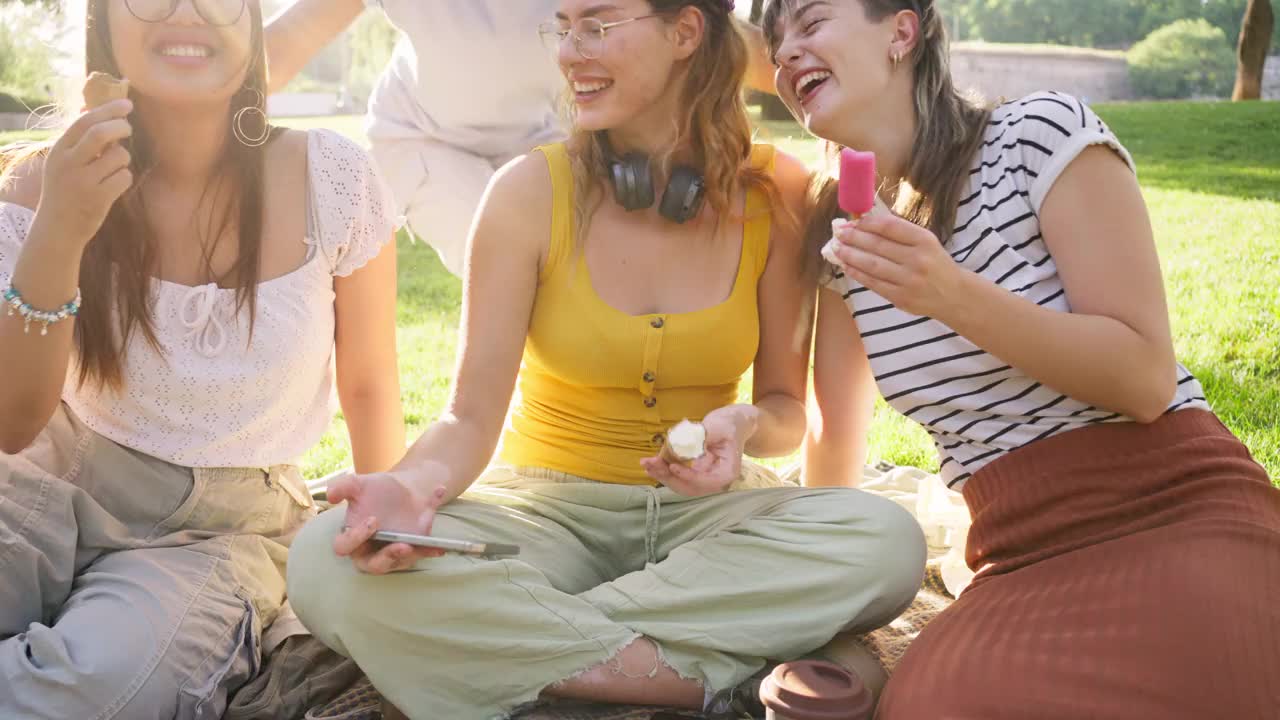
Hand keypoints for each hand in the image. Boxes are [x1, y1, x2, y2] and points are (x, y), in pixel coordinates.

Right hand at [37, 100, 133, 246]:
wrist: (58, 228)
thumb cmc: (65, 190)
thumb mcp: (61, 162)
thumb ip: (76, 140)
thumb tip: (92, 110)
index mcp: (59, 151)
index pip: (84, 122)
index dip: (107, 110)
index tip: (126, 104)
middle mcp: (68, 164)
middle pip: (100, 133)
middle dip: (120, 126)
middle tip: (128, 128)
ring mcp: (83, 182)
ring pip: (118, 156)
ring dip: (124, 158)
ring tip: (114, 168)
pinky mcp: (98, 198)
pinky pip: (124, 177)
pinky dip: (125, 178)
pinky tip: (115, 185)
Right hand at [327, 465, 449, 574]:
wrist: (405, 488)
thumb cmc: (377, 489)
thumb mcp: (359, 483)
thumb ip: (343, 486)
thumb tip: (329, 495)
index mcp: (353, 536)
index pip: (345, 547)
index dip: (356, 537)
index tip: (373, 520)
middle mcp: (371, 549)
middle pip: (373, 565)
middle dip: (386, 558)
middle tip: (401, 546)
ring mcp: (393, 552)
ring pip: (398, 563)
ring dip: (407, 557)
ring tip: (415, 546)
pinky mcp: (412, 550)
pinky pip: (420, 555)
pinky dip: (429, 551)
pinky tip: (439, 548)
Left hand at [641, 404, 758, 496]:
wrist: (731, 424)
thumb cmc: (728, 424)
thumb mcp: (718, 426)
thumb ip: (702, 436)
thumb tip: (685, 442)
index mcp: (727, 471)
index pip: (708, 482)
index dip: (689, 477)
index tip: (672, 466)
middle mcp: (715, 480)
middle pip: (691, 487)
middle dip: (669, 477)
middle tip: (651, 464)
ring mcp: (704, 478)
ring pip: (681, 484)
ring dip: (662, 476)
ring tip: (646, 463)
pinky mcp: (694, 473)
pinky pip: (678, 477)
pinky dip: (664, 471)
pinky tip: (651, 464)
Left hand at [826, 213, 965, 318]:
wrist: (954, 295)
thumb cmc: (935, 263)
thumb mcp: (926, 242)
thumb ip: (900, 232)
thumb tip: (865, 221)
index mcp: (924, 240)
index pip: (890, 227)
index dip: (867, 223)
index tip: (853, 221)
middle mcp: (917, 259)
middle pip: (878, 245)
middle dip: (854, 237)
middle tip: (839, 232)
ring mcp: (909, 280)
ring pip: (872, 264)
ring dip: (850, 255)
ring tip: (837, 248)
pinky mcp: (900, 297)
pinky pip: (873, 283)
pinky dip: (857, 273)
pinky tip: (847, 266)